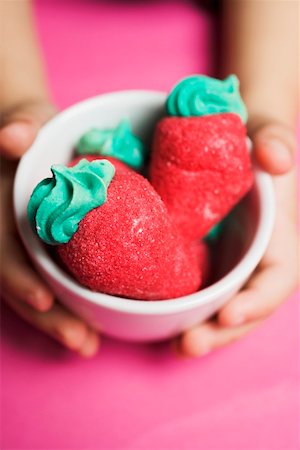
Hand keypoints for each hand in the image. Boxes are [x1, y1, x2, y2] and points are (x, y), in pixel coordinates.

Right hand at [0, 100, 99, 356]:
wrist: (28, 135)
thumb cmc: (28, 127)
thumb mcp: (23, 120)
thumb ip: (19, 125)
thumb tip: (13, 137)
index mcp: (0, 212)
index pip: (3, 250)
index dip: (19, 278)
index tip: (44, 302)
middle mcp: (7, 234)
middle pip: (19, 283)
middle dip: (48, 317)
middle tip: (82, 344)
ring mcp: (25, 245)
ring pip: (36, 289)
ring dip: (59, 321)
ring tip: (88, 345)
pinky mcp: (45, 250)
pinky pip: (53, 280)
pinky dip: (69, 304)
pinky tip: (92, 325)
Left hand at [176, 121, 298, 356]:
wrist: (233, 148)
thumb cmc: (253, 145)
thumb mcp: (267, 137)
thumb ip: (275, 140)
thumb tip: (276, 158)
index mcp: (280, 241)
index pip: (278, 280)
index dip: (257, 303)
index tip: (229, 314)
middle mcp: (257, 262)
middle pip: (247, 308)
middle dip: (222, 332)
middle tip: (188, 346)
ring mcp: (232, 267)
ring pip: (221, 308)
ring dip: (202, 332)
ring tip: (176, 347)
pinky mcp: (208, 264)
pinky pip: (200, 295)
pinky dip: (185, 313)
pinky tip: (161, 322)